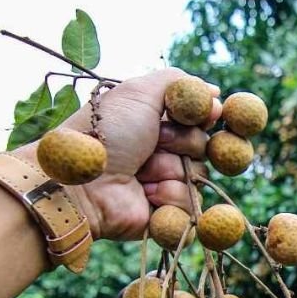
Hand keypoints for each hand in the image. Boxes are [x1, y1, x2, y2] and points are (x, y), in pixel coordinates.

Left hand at [16, 68, 221, 240]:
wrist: (81, 183)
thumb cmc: (106, 133)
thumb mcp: (139, 92)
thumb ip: (179, 83)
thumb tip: (215, 93)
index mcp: (153, 121)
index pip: (199, 118)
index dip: (205, 116)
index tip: (205, 114)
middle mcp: (159, 151)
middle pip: (203, 145)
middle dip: (182, 141)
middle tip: (154, 142)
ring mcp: (161, 183)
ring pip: (198, 175)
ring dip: (171, 169)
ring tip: (141, 171)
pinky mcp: (162, 214)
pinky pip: (190, 204)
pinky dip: (169, 195)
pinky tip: (145, 193)